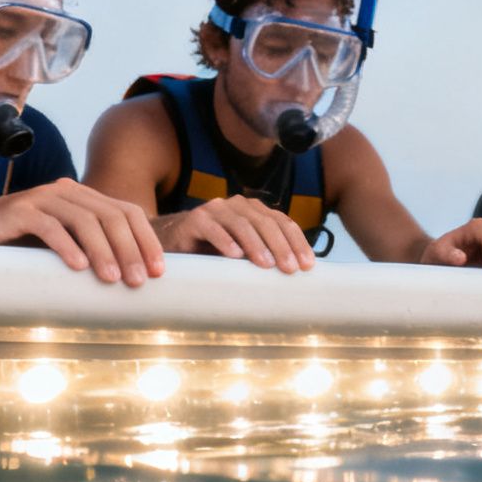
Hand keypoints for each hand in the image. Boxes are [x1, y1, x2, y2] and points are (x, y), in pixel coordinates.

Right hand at [0, 178, 165, 286]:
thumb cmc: (28, 242)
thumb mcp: (68, 243)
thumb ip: (95, 250)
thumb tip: (136, 280)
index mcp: (86, 198)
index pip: (128, 212)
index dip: (146, 240)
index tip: (160, 272)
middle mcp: (68, 191)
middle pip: (111, 216)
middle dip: (129, 249)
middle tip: (138, 281)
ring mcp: (43, 198)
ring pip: (83, 220)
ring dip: (102, 251)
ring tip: (112, 279)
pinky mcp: (19, 210)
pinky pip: (49, 226)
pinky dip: (66, 246)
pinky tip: (78, 267)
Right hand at [152, 194, 314, 274]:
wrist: (173, 243)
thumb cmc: (214, 251)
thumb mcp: (244, 253)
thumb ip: (266, 255)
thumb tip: (298, 276)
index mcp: (254, 211)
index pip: (282, 222)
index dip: (297, 242)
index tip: (308, 266)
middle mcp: (237, 206)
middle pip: (266, 222)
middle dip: (281, 246)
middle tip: (290, 269)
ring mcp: (215, 210)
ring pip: (241, 224)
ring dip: (256, 245)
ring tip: (266, 265)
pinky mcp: (194, 220)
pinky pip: (211, 229)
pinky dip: (224, 241)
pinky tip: (234, 255)